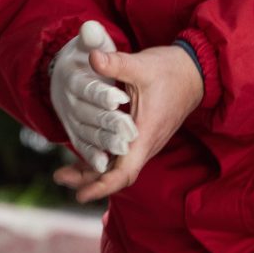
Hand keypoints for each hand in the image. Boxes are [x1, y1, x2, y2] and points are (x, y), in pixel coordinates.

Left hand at [53, 43, 203, 204]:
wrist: (194, 72)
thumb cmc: (170, 70)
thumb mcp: (142, 65)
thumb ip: (116, 63)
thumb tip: (92, 57)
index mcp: (145, 135)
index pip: (124, 173)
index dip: (102, 186)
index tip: (80, 195)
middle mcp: (145, 145)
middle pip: (116, 175)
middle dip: (88, 180)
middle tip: (59, 176)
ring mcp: (145, 143)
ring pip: (117, 166)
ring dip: (92, 171)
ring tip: (65, 173)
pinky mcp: (143, 136)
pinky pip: (121, 156)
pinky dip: (102, 158)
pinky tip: (84, 157)